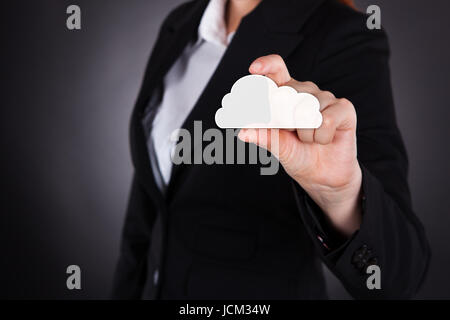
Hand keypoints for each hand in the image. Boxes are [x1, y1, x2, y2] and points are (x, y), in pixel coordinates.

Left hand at [238, 54, 361, 236]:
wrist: (322, 177)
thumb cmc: (297, 155)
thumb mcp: (277, 147)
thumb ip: (263, 136)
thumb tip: (243, 132)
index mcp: (285, 94)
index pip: (276, 70)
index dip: (266, 65)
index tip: (254, 70)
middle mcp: (305, 91)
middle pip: (289, 93)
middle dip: (284, 119)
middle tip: (291, 133)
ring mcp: (326, 98)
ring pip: (307, 110)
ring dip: (304, 133)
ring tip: (309, 139)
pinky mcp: (344, 108)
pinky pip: (325, 120)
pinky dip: (320, 137)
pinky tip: (323, 140)